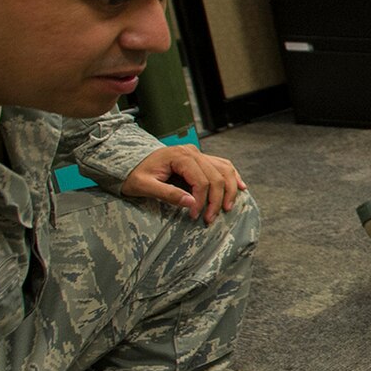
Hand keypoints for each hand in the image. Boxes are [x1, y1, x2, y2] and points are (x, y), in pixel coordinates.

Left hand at [118, 145, 245, 224]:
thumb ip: (167, 194)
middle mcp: (192, 152)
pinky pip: (223, 166)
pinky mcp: (201, 158)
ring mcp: (198, 153)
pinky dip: (233, 177)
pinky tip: (241, 187)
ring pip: (225, 170)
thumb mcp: (144, 186)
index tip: (194, 216)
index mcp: (179, 156)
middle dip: (217, 200)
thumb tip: (191, 203)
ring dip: (229, 190)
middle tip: (209, 218)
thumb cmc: (134, 175)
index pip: (202, 181)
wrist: (129, 162)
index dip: (202, 201)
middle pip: (217, 177)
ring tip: (227, 208)